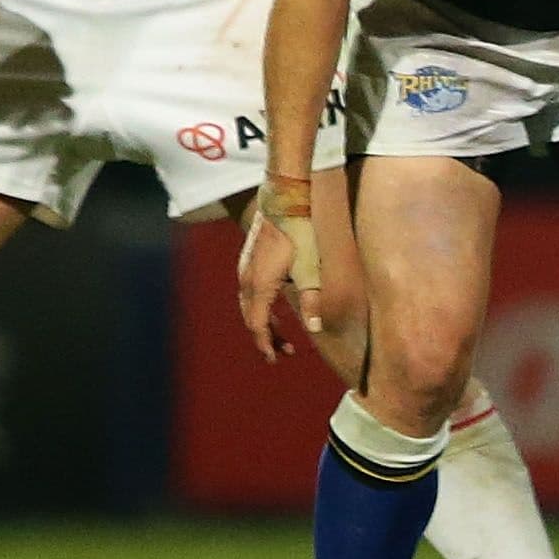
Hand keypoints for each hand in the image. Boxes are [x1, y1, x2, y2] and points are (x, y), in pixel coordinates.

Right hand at [236, 175, 322, 362]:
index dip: (266, 345)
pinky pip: (250, 293)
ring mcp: (244, 269)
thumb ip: (312, 300)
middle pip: (251, 319)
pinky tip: (275, 308)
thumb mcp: (311, 268)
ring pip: (249, 306)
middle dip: (266, 338)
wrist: (283, 200)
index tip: (276, 359)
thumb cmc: (299, 233)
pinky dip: (260, 307)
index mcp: (259, 286)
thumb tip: (314, 328)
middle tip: (284, 352)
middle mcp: (246, 280)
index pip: (258, 326)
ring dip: (264, 323)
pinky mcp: (248, 261)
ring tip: (282, 335)